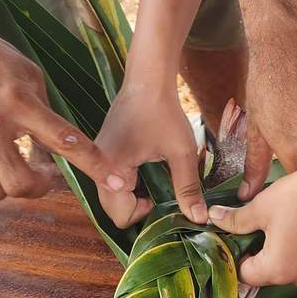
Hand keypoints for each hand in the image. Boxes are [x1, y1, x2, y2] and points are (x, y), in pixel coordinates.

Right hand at [0, 13, 134, 201]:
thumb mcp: (26, 73)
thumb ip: (44, 115)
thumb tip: (55, 158)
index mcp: (15, 100)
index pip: (63, 140)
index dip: (94, 165)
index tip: (119, 181)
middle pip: (20, 185)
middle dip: (40, 188)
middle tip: (45, 177)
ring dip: (7, 182)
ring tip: (9, 158)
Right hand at [94, 76, 206, 226]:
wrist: (148, 79)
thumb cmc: (164, 112)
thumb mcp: (181, 152)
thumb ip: (188, 187)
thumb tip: (199, 218)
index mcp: (111, 170)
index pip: (120, 217)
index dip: (145, 214)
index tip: (163, 197)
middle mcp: (97, 167)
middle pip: (113, 209)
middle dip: (138, 207)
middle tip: (161, 191)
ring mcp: (97, 159)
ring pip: (112, 195)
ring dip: (134, 195)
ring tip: (157, 179)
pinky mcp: (103, 153)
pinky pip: (112, 180)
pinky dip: (129, 183)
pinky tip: (148, 169)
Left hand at [207, 166, 296, 287]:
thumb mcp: (260, 207)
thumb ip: (234, 220)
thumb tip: (212, 218)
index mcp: (276, 270)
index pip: (245, 274)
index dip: (237, 255)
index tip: (237, 237)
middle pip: (267, 272)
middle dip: (259, 252)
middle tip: (258, 226)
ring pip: (288, 266)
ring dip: (280, 251)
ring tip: (281, 224)